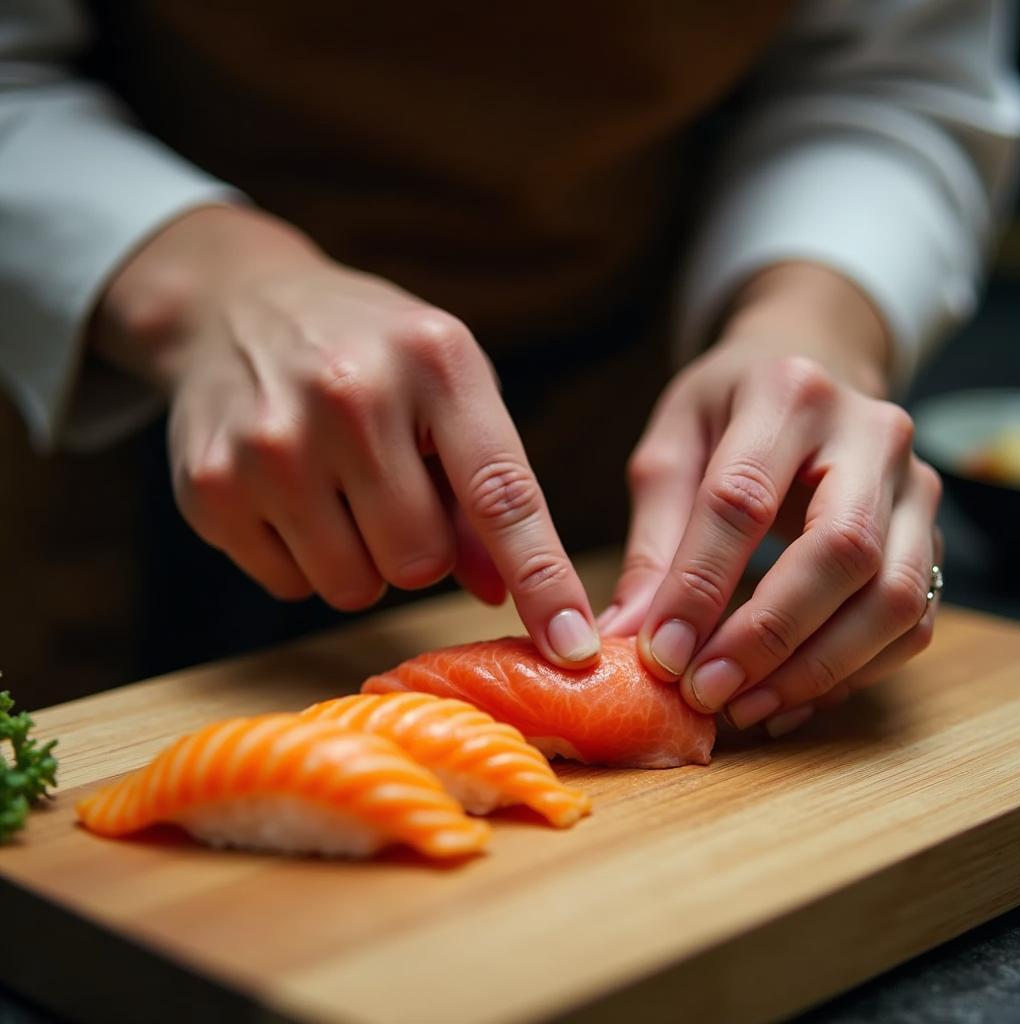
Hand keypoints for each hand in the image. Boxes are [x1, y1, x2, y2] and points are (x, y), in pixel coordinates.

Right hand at [91, 206, 599, 665]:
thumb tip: (500, 592)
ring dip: (362, 562)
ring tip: (340, 491)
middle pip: (419, 563)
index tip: (574, 648)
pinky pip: (290, 586)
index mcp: (434, 361)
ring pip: (353, 587)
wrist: (232, 306)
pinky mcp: (211, 488)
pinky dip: (303, 559)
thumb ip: (484, 482)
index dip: (543, 579)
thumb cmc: (366, 351)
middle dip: (420, 550)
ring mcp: (271, 444)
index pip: (501, 493)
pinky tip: (289, 494)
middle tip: (394, 494)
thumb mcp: (444, 383)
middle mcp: (350, 396)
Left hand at [599, 264, 941, 734]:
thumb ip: (653, 542)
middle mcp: (871, 435)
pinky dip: (852, 674)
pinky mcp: (933, 534)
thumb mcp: (671, 449)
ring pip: (894, 597)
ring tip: (743, 707)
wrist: (812, 370)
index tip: (660, 653)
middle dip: (768, 636)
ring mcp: (916, 486)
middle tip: (704, 691)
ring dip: (816, 670)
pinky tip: (788, 699)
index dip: (700, 585)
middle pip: (841, 551)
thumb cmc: (728, 409)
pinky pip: (913, 622)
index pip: (744, 499)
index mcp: (787, 394)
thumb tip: (623, 637)